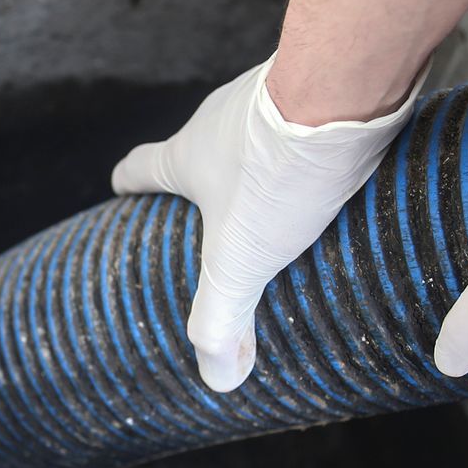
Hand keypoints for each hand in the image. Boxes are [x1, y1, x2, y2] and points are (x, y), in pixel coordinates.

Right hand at [111, 54, 422, 390]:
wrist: (346, 88)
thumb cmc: (278, 170)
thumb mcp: (241, 259)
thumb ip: (222, 319)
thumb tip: (218, 380)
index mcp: (187, 155)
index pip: (138, 168)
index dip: (128, 184)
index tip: (122, 193)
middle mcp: (220, 119)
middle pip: (199, 150)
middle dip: (204, 184)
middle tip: (218, 221)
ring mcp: (269, 97)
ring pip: (255, 134)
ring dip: (263, 165)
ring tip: (287, 205)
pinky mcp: (319, 87)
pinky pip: (305, 120)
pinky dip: (310, 146)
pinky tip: (338, 176)